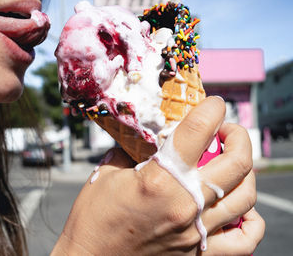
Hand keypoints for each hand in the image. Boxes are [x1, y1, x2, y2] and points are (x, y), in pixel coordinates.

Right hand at [51, 97, 264, 254]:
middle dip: (238, 136)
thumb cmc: (93, 218)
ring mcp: (195, 233)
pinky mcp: (197, 253)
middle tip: (227, 130)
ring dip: (246, 171)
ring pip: (246, 197)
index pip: (198, 131)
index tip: (214, 104)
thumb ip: (132, 150)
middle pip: (236, 162)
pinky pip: (244, 241)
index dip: (212, 109)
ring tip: (232, 162)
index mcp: (159, 180)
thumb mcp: (106, 174)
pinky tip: (241, 208)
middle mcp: (184, 206)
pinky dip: (252, 221)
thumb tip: (149, 134)